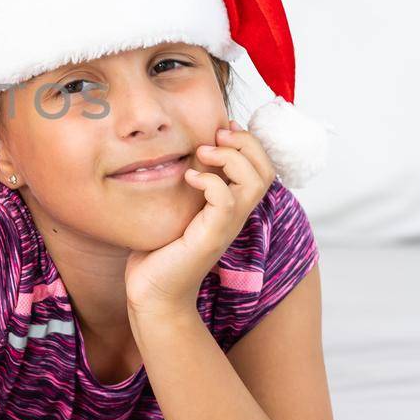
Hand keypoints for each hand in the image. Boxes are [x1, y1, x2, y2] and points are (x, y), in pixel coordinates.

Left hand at [124, 121, 275, 314]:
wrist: (152, 291)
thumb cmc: (159, 250)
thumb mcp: (175, 207)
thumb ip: (185, 183)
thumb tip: (177, 153)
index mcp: (231, 206)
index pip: (261, 167)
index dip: (248, 142)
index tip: (224, 128)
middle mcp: (235, 215)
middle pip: (266, 170)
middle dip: (247, 143)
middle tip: (217, 136)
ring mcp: (225, 227)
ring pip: (254, 182)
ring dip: (231, 158)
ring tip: (203, 153)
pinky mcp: (210, 237)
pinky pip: (226, 201)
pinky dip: (210, 181)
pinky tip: (189, 178)